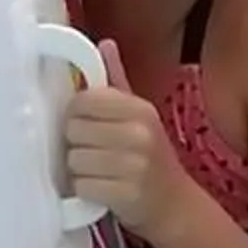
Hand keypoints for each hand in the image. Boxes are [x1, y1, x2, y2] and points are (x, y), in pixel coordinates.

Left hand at [64, 41, 195, 246]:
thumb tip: (105, 44)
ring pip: (74, 160)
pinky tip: (100, 190)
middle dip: (76, 145)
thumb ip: (117, 82)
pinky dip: (85, 191)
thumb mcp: (140, 116)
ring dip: (79, 170)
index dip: (76, 116)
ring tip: (98, 172)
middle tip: (93, 153)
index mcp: (139, 109)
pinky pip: (82, 186)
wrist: (174, 204)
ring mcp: (134, 164)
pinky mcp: (126, 193)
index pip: (83, 100)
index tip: (86, 126)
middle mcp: (139, 133)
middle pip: (73, 130)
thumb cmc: (149, 157)